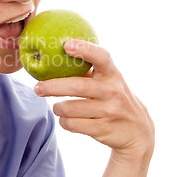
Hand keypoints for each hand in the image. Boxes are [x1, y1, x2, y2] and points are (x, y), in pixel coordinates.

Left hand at [34, 39, 154, 162]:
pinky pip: (71, 124)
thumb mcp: (108, 82)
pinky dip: (64, 121)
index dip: (85, 49)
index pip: (101, 57)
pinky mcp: (102, 129)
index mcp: (112, 74)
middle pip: (77, 87)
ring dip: (58, 108)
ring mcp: (109, 111)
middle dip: (53, 87)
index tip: (67, 44)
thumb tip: (53, 56)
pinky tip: (68, 119)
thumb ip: (89, 70)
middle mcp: (112, 91)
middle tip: (38, 87)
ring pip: (70, 108)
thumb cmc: (113, 98)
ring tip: (58, 106)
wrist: (138, 132)